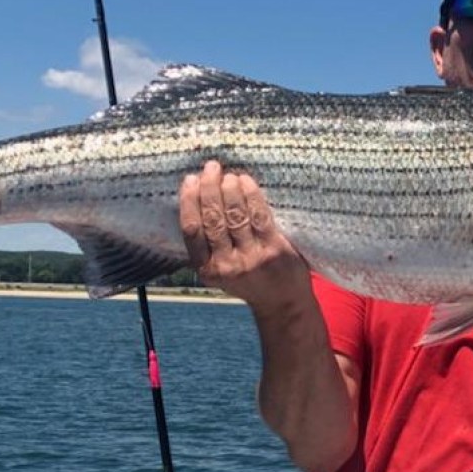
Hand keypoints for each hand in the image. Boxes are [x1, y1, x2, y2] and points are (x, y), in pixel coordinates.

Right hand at [178, 161, 311, 313]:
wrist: (283, 304)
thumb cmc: (250, 280)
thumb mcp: (221, 270)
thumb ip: (209, 245)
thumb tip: (198, 200)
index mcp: (206, 269)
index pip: (191, 230)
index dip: (189, 201)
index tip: (190, 180)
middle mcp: (226, 265)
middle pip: (212, 218)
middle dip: (209, 188)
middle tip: (211, 168)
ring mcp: (251, 258)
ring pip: (234, 215)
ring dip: (229, 189)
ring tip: (229, 174)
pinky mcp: (273, 250)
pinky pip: (258, 216)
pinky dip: (251, 195)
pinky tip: (246, 182)